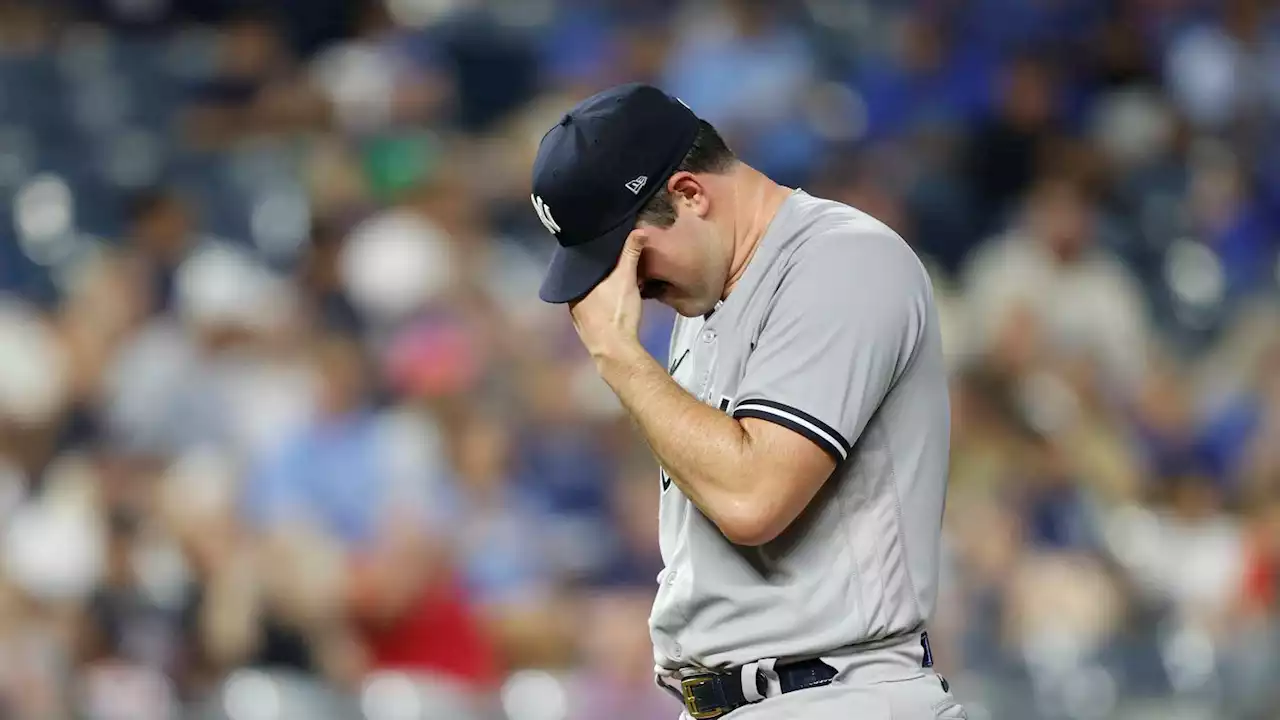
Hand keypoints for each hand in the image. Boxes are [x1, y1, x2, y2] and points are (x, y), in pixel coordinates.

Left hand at [568, 234, 645, 360]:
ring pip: (586, 292)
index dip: (593, 253)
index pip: (582, 261)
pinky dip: (598, 300)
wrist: (614, 349)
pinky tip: (609, 299)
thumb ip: (631, 253)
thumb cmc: (617, 311)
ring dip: (597, 286)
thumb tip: (639, 229)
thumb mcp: (627, 278)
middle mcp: (571, 295)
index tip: (603, 244)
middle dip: (598, 270)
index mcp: (576, 280)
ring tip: (612, 276)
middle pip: (585, 277)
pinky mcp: (584, 325)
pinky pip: (590, 306)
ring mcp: (575, 312)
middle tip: (612, 260)